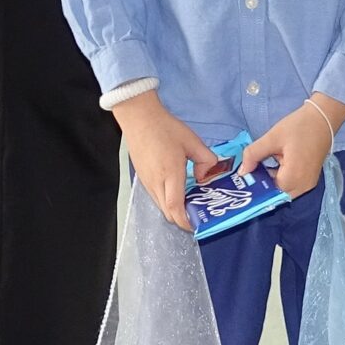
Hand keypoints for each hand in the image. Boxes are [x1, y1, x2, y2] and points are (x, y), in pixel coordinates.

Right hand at [113, 91, 227, 232]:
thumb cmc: (165, 128)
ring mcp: (147, 182)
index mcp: (170, 174)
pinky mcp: (142, 178)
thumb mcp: (192, 140)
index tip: (196, 225)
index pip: (175, 207)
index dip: (185, 221)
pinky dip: (166, 200)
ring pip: (160, 205)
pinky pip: (155, 196)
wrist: (139, 118)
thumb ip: (205, 160)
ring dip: (173, 209)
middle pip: (167, 211)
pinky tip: (176, 190)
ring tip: (189, 202)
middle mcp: (156, 182)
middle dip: (181, 218)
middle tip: (196, 213)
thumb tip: (205, 176)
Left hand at [238, 94, 344, 200]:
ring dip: (271, 181)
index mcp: (294, 177)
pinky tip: (272, 164)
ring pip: (283, 190)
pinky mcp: (309, 178)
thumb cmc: (299, 126)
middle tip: (248, 172)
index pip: (269, 193)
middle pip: (276, 195)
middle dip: (263, 185)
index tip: (242, 178)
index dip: (256, 187)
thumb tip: (242, 172)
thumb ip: (254, 155)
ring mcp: (308, 184)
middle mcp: (303, 186)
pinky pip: (291, 185)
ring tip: (258, 166)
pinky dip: (280, 177)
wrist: (324, 118)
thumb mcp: (272, 138)